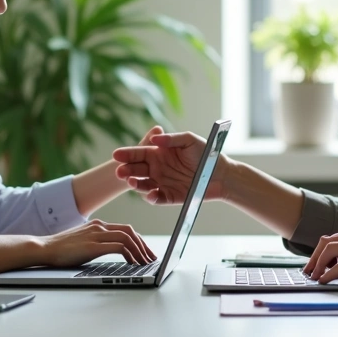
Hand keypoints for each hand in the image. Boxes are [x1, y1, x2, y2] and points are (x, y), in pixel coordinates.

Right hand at [38, 219, 156, 266]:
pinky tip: (133, 264)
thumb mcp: (83, 242)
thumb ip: (97, 243)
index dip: (139, 241)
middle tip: (151, 258)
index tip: (146, 252)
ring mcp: (96, 235)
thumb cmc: (61, 249)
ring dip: (139, 251)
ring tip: (145, 263)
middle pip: (130, 231)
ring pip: (127, 238)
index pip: (125, 229)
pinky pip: (119, 247)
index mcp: (97, 225)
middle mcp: (99, 226)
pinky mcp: (93, 246)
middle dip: (144, 245)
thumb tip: (113, 252)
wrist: (43, 248)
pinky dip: (130, 254)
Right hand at [111, 129, 226, 204]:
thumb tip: (154, 139)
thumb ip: (171, 139)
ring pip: (143, 185)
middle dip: (126, 170)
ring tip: (132, 182)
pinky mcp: (170, 196)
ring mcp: (163, 183)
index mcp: (158, 153)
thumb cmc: (206, 153)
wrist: (221, 173)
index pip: (138, 153)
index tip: (116, 155)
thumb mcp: (189, 140)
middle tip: (120, 172)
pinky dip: (153, 197)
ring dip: (136, 184)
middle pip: (136, 169)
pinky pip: (158, 198)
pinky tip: (151, 194)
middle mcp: (158, 168)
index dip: (126, 154)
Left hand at [303, 224, 337, 289]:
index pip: (336, 237)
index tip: (316, 263)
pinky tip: (324, 281)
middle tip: (309, 270)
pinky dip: (328, 274)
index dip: (322, 251)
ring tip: (314, 276)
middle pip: (328, 241)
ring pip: (330, 249)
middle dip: (314, 256)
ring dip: (318, 264)